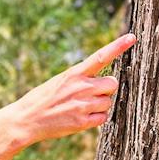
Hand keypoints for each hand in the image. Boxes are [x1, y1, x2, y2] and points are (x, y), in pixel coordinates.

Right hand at [9, 33, 135, 145]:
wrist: (26, 119)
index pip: (101, 56)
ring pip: (108, 102)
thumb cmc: (44, 99)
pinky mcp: (82, 122)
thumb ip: (81, 79)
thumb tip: (103, 84)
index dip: (117, 46)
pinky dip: (96, 119)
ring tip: (80, 107)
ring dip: (100, 105)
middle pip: (112, 84)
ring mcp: (83, 105)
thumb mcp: (60, 81)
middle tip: (91, 94)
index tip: (132, 37)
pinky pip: (103, 118)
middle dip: (106, 89)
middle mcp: (81, 87)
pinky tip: (80, 118)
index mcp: (74, 73)